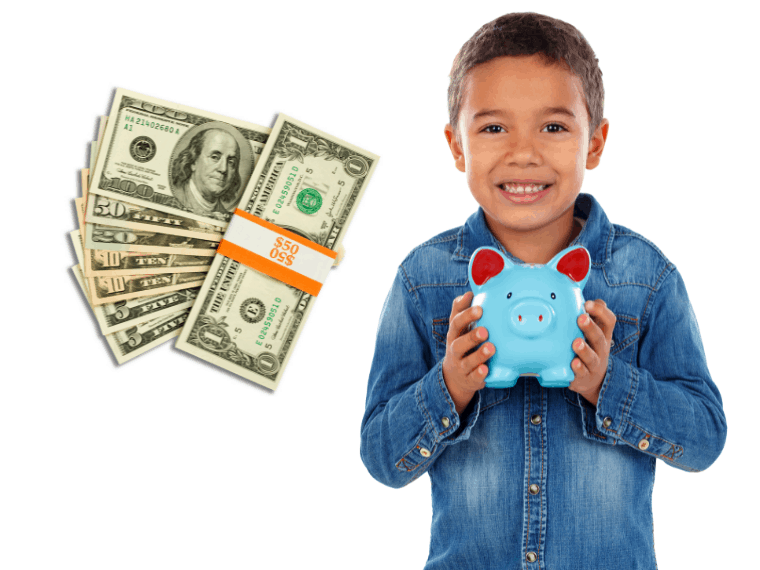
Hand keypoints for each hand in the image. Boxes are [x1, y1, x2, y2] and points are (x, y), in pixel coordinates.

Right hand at [442, 291, 493, 413]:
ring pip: (467, 361)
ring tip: (491, 348)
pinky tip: (486, 369)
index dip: (466, 314)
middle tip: (486, 330)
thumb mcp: (459, 328)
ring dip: (479, 354)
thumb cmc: (462, 345)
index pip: (456, 322)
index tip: (479, 308)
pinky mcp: (469, 380)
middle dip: (472, 336)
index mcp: (454, 334)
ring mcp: (461, 365)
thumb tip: (469, 293)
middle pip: (459, 342)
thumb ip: (462, 310)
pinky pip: (473, 378)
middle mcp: (455, 349)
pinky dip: (479, 374)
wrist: (454, 376)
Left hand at [570, 299, 615, 405]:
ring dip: (584, 349)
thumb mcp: (592, 331)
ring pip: (591, 357)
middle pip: (599, 337)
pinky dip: (578, 369)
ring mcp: (593, 364)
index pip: (609, 320)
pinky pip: (582, 374)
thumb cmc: (589, 347)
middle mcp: (601, 348)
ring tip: (576, 343)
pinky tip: (572, 364)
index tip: (587, 304)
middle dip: (590, 327)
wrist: (592, 380)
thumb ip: (587, 314)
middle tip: (580, 318)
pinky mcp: (583, 378)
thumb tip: (577, 292)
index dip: (600, 311)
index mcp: (603, 334)